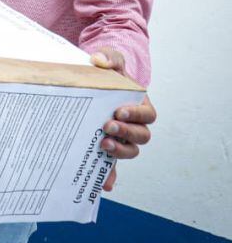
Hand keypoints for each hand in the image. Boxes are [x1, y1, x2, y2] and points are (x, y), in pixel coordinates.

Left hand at [90, 48, 157, 190]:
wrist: (95, 82)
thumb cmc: (108, 73)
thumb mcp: (110, 60)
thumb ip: (109, 58)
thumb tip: (100, 60)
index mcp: (139, 106)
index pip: (147, 115)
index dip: (136, 115)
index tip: (119, 111)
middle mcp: (134, 125)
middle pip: (141, 136)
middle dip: (126, 133)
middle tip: (107, 127)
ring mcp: (121, 138)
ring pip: (130, 151)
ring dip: (119, 151)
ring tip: (102, 145)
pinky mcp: (106, 147)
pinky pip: (111, 165)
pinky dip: (110, 175)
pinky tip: (104, 185)